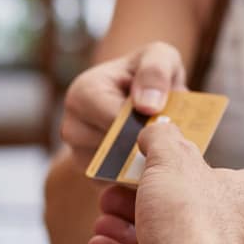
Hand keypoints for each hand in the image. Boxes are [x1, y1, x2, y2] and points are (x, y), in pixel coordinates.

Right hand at [62, 42, 188, 169]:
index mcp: (83, 93)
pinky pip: (117, 187)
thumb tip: (147, 105)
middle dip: (144, 146)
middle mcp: (72, 127)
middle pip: (112, 150)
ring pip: (115, 171)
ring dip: (144, 165)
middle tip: (171, 140)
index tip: (167, 123)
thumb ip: (156, 70)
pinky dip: (140, 179)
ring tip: (163, 149)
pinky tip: (155, 163)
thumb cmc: (150, 74)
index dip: (143, 124)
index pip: (112, 120)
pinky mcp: (93, 177)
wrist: (141, 98)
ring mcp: (79, 155)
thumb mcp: (160, 57)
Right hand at [86, 119, 243, 243]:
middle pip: (182, 211)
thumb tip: (157, 130)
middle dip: (138, 202)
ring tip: (101, 219)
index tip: (145, 166)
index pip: (217, 176)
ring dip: (125, 230)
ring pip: (164, 242)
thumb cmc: (192, 219)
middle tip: (112, 193)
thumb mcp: (172, 158)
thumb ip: (163, 139)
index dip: (177, 170)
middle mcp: (241, 236)